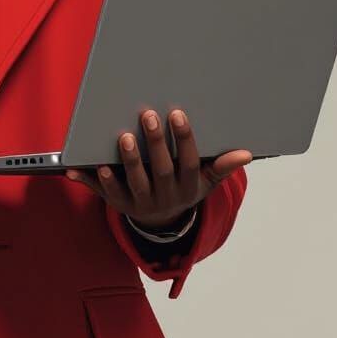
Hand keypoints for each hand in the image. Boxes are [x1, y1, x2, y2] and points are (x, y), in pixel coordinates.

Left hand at [65, 109, 251, 229]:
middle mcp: (166, 197)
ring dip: (129, 161)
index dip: (184, 139)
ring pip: (135, 183)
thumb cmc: (183, 189)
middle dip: (155, 143)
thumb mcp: (205, 182)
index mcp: (188, 188)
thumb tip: (246, 154)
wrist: (161, 224)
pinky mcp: (119, 205)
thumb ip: (221, 167)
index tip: (177, 113)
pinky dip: (97, 181)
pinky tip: (90, 166)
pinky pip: (108, 194)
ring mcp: (142, 203)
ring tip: (124, 137)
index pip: (188, 162)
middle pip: (161, 170)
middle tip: (147, 115)